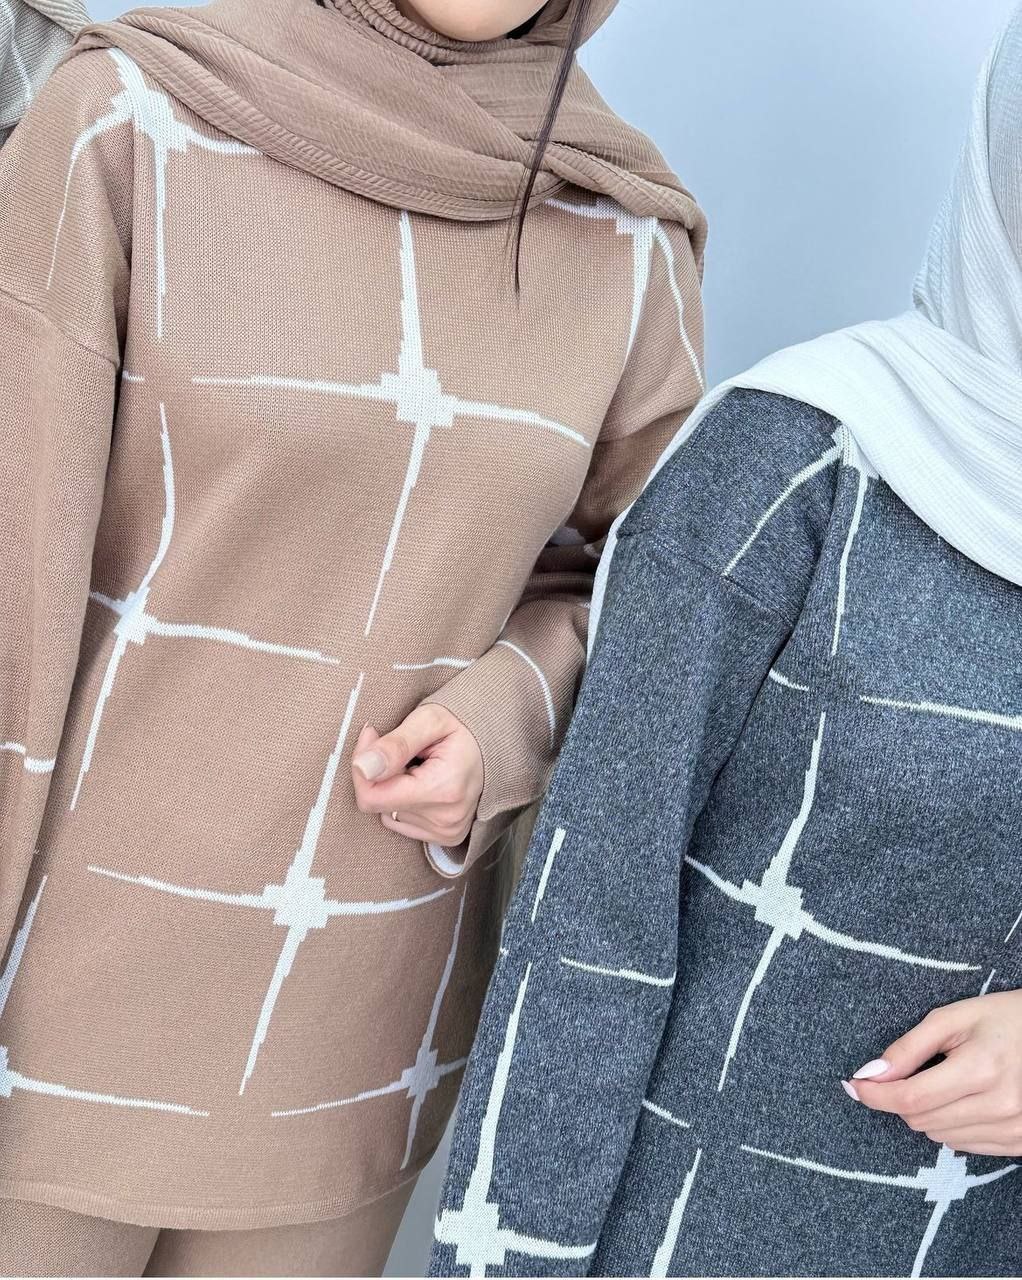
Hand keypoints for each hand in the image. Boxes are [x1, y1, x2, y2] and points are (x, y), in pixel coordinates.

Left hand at [351, 704, 483, 847]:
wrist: (496, 742)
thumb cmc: (462, 726)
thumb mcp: (429, 720)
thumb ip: (395, 745)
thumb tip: (362, 767)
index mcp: (442, 789)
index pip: (372, 798)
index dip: (362, 766)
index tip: (372, 737)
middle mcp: (446, 819)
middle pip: (380, 804)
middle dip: (380, 773)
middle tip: (400, 747)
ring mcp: (447, 831)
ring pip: (388, 813)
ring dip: (393, 787)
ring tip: (419, 765)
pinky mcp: (446, 836)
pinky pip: (401, 822)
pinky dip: (404, 801)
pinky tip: (423, 783)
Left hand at [843, 990, 1021, 1155]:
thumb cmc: (1004, 1019)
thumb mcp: (954, 1018)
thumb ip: (910, 1046)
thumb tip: (871, 1072)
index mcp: (981, 1069)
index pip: (911, 1098)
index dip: (875, 1095)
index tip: (853, 1085)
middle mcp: (1000, 1106)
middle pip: (921, 1120)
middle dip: (901, 1098)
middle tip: (908, 1072)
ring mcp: (1014, 1129)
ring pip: (939, 1136)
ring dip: (926, 1113)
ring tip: (946, 1081)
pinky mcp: (1021, 1143)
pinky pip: (964, 1146)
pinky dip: (950, 1125)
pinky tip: (963, 1099)